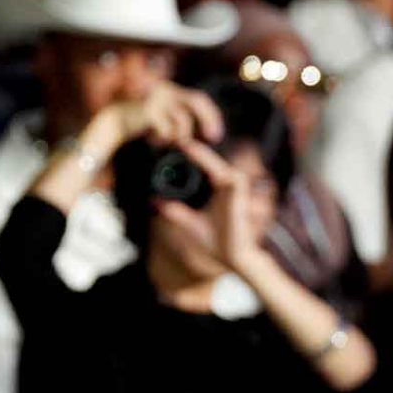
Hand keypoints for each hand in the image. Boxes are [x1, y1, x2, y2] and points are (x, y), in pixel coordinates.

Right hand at [97, 82, 225, 158]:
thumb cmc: (140, 122)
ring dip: (180, 135)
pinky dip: (163, 138)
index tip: (215, 135)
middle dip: (208, 120)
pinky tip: (153, 139)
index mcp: (170, 90)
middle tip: (211, 138)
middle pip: (197, 102)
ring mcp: (157, 98)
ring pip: (183, 119)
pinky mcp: (149, 110)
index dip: (211, 115)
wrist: (113, 121)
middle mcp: (166, 89)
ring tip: (169, 141)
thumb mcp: (163, 117)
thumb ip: (177, 116)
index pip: (199, 99)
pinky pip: (167, 129)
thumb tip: (201, 130)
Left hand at [155, 136, 262, 275]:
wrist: (233, 256)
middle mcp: (226, 181)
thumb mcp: (189, 223)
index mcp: (217, 187)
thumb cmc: (216, 241)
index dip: (184, 154)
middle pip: (204, 158)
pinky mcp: (237, 184)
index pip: (200, 164)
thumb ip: (175, 211)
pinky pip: (218, 167)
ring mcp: (233, 181)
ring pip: (209, 159)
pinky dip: (203, 158)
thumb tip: (155, 201)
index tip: (163, 144)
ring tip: (173, 139)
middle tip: (165, 136)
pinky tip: (189, 149)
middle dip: (186, 146)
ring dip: (192, 149)